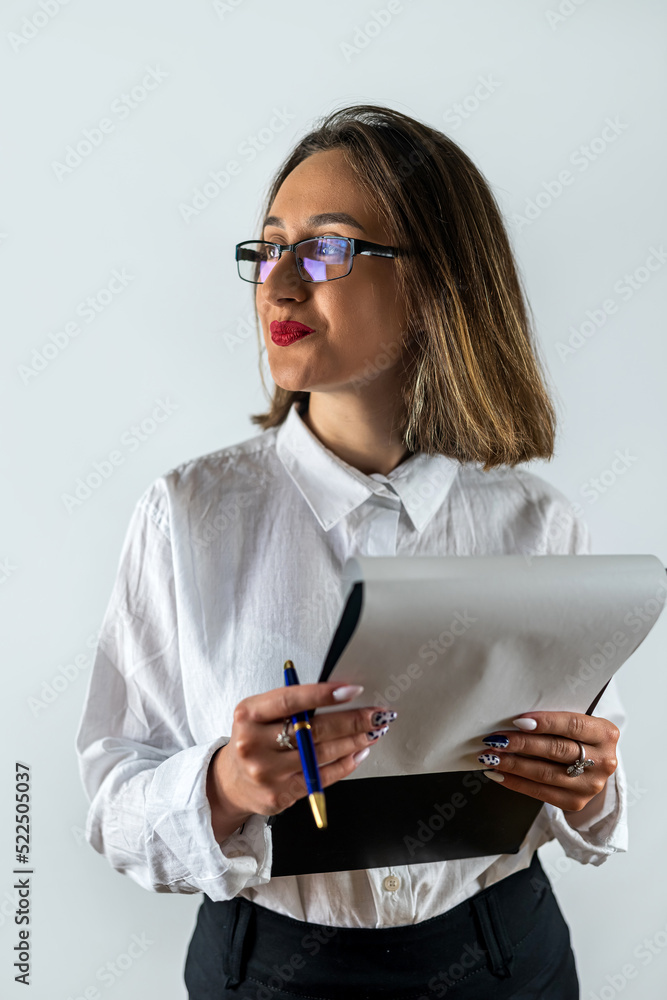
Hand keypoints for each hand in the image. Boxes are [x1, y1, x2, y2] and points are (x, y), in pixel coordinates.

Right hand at [206, 682, 396, 840]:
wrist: (231, 782)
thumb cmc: (253, 738)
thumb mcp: (259, 713)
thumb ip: (291, 704)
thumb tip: (337, 693)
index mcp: (249, 715)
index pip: (290, 700)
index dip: (323, 694)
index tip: (351, 690)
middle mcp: (255, 743)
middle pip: (312, 729)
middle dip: (352, 720)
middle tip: (376, 713)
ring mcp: (267, 772)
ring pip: (322, 754)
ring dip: (354, 741)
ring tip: (373, 730)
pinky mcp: (281, 794)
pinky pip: (322, 776)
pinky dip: (345, 763)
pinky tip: (359, 752)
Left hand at [477, 712, 618, 811]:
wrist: (593, 766)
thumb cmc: (577, 737)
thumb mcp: (577, 723)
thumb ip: (555, 719)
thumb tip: (515, 719)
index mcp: (605, 733)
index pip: (573, 725)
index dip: (545, 722)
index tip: (518, 721)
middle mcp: (603, 761)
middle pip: (556, 750)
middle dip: (522, 744)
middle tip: (496, 739)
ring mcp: (591, 785)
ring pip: (545, 773)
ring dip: (513, 764)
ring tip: (491, 756)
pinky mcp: (576, 802)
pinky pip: (540, 793)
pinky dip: (516, 782)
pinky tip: (498, 773)